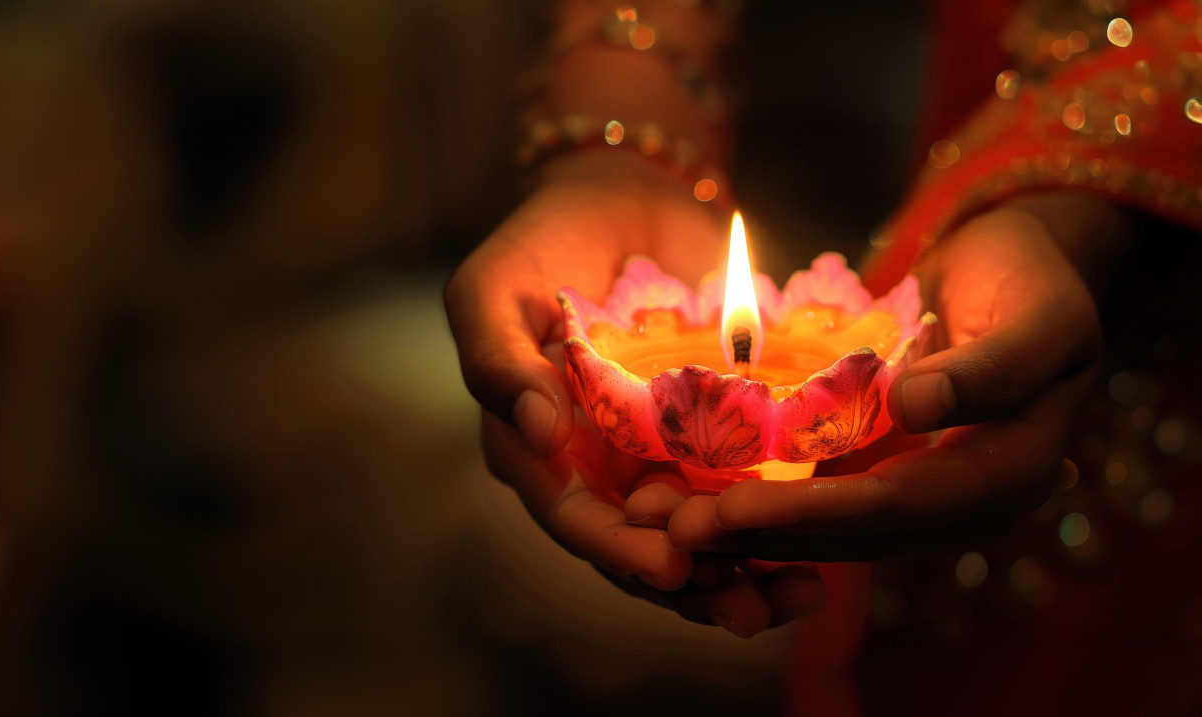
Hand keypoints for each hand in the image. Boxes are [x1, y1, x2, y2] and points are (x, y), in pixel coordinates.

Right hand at [448, 153, 826, 632]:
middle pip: (643, 545)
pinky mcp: (718, 431)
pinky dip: (780, 516)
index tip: (672, 568)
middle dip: (696, 586)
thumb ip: (497, 360)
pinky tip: (825, 539)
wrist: (625, 195)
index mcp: (539, 450)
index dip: (618, 548)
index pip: (573, 516)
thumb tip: (535, 437)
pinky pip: (747, 484)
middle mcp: (599, 467)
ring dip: (746, 572)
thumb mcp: (492, 290)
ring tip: (800, 596)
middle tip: (751, 610)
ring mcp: (661, 452)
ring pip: (701, 533)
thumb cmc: (544, 241)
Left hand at [669, 196, 1121, 561]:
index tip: (730, 505)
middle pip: (853, 534)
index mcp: (1010, 476)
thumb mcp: (1038, 312)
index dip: (812, 512)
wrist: (1013, 269)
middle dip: (762, 536)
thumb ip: (993, 366)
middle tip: (674, 530)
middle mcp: (965, 505)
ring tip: (671, 523)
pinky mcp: (889, 479)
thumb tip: (918, 406)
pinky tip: (702, 499)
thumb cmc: (1030, 281)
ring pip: (830, 532)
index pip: (899, 505)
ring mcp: (925, 499)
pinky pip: (823, 505)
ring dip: (752, 533)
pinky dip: (766, 507)